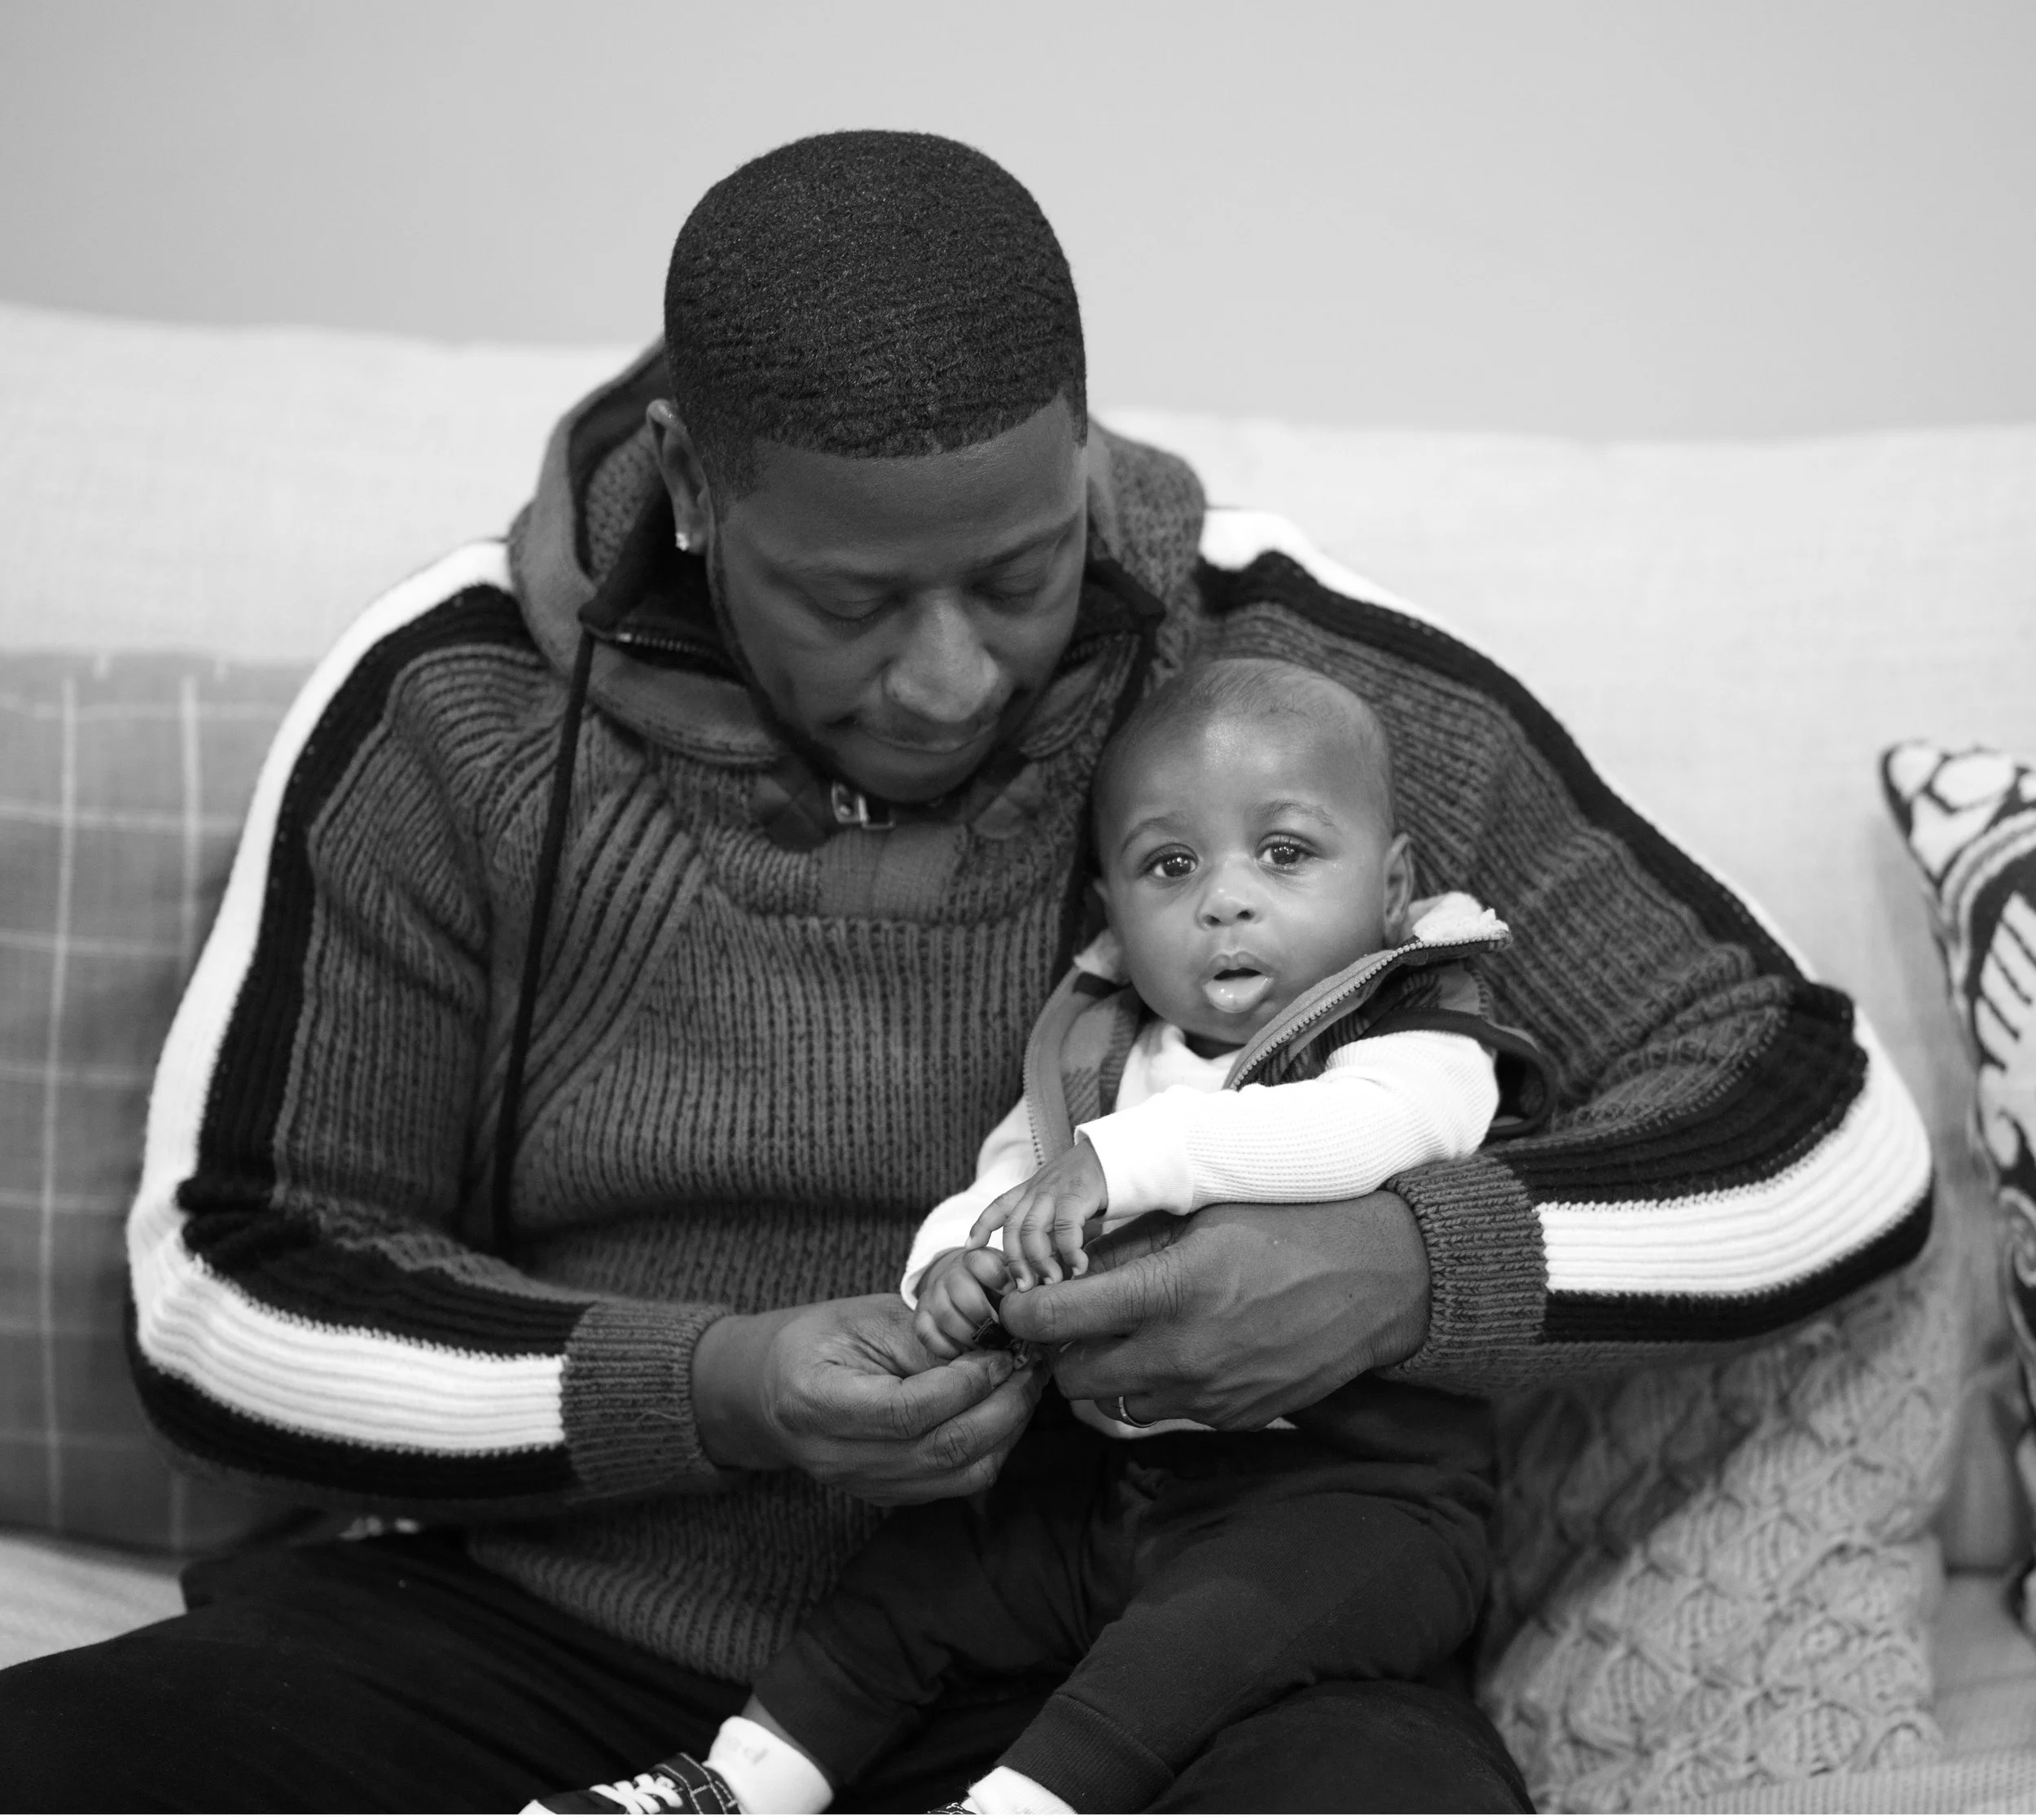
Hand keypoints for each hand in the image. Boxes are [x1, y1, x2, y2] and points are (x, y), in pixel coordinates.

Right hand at [692, 1294, 1042, 1504]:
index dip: (965, 1383)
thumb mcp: (860, 1318)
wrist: (768, 1392)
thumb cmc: (815, 1340)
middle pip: (941, 1451)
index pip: (907, 1410)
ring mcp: (864, 1486)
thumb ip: (921, 1335)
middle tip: (1031, 1365)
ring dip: (1006, 1430)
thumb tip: (991, 1345)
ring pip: (958, 1476)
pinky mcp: (889, 1497)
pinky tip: (1003, 1410)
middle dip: (1002, 1406)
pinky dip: (992, 1449)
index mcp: (816, 1403)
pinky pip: (955, 1484)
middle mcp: (839, 1459)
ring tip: (1025, 1385)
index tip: (999, 1350)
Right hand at [914, 1246, 1015, 1359]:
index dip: (997, 1278)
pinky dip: (947, 1348)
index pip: (981, 1261)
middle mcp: (951, 1273)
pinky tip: (965, 1353)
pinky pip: (926, 1333)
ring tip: (987, 1346)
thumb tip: (1039, 1302)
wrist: (967, 1292)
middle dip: (982, 1314)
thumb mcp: (1012, 1280)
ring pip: (945, 1313)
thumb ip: (1023, 1286)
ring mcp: (933, 1294)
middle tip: (1000, 1331)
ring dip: (969, 1335)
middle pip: (960, 1288)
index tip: (1011, 1296)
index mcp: (977, 1259)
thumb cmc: (999, 1291)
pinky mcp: (921, 1316)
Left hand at [968, 1138, 1108, 1287]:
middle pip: (1013, 1229)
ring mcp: (1054, 1191)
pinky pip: (1065, 1228)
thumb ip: (1049, 1222)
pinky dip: (1070, 1252)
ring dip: (1039, 1261)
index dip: (981, 1225)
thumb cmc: (1091, 1182)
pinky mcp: (1076, 1194)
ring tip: (1051, 1282)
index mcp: (1031, 1189)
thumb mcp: (1061, 1197)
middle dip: (1015, 1261)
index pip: (999, 1206)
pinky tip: (1079, 1268)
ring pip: (1032, 1230)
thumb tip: (1045, 1261)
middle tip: (1023, 1288)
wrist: (1117, 1154)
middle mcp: (1037, 1190)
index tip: (970, 1247)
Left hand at [995, 1192, 1430, 1429]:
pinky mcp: (1232, 1419)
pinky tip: (1183, 1349)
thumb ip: (1129, 1247)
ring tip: (1131, 1334)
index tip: (1019, 1300)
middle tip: (1073, 1319)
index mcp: (1170, 1289)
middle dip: (1060, 1351)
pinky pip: (1164, 1413)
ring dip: (1107, 1374)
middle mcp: (1182, 1353)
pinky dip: (1156, 1387)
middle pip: (1071, 1378)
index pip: (1052, 1320)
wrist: (1378, 1281)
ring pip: (1112, 1403)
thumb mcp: (1203, 1217)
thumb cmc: (1288, 1229)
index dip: (1021, 1311)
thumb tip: (1061, 1264)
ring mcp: (1209, 1395)